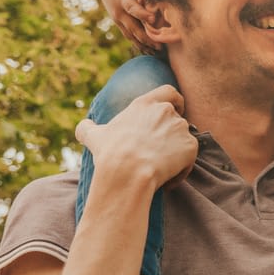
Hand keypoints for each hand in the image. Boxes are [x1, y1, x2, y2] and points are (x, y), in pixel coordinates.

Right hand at [73, 85, 194, 190]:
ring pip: (183, 141)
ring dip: (175, 154)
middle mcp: (166, 111)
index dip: (176, 101)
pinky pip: (189, 160)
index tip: (177, 110)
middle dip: (172, 135)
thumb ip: (87, 128)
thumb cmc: (110, 152)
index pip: (169, 92)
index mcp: (145, 104)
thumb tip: (82, 127)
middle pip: (178, 119)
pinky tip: (166, 182)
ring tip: (158, 172)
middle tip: (159, 153)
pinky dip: (181, 171)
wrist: (127, 171)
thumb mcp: (93, 136)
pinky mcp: (190, 146)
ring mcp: (180, 128)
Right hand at [93, 0, 157, 52]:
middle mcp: (119, 13)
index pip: (133, 8)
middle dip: (146, 37)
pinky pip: (129, 37)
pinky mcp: (120, 24)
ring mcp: (118, 20)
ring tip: (157, 53)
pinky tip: (150, 52)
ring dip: (144, 44)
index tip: (154, 19)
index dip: (143, 14)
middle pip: (133, 27)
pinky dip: (139, 45)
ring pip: (131, 35)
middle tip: (160, 45)